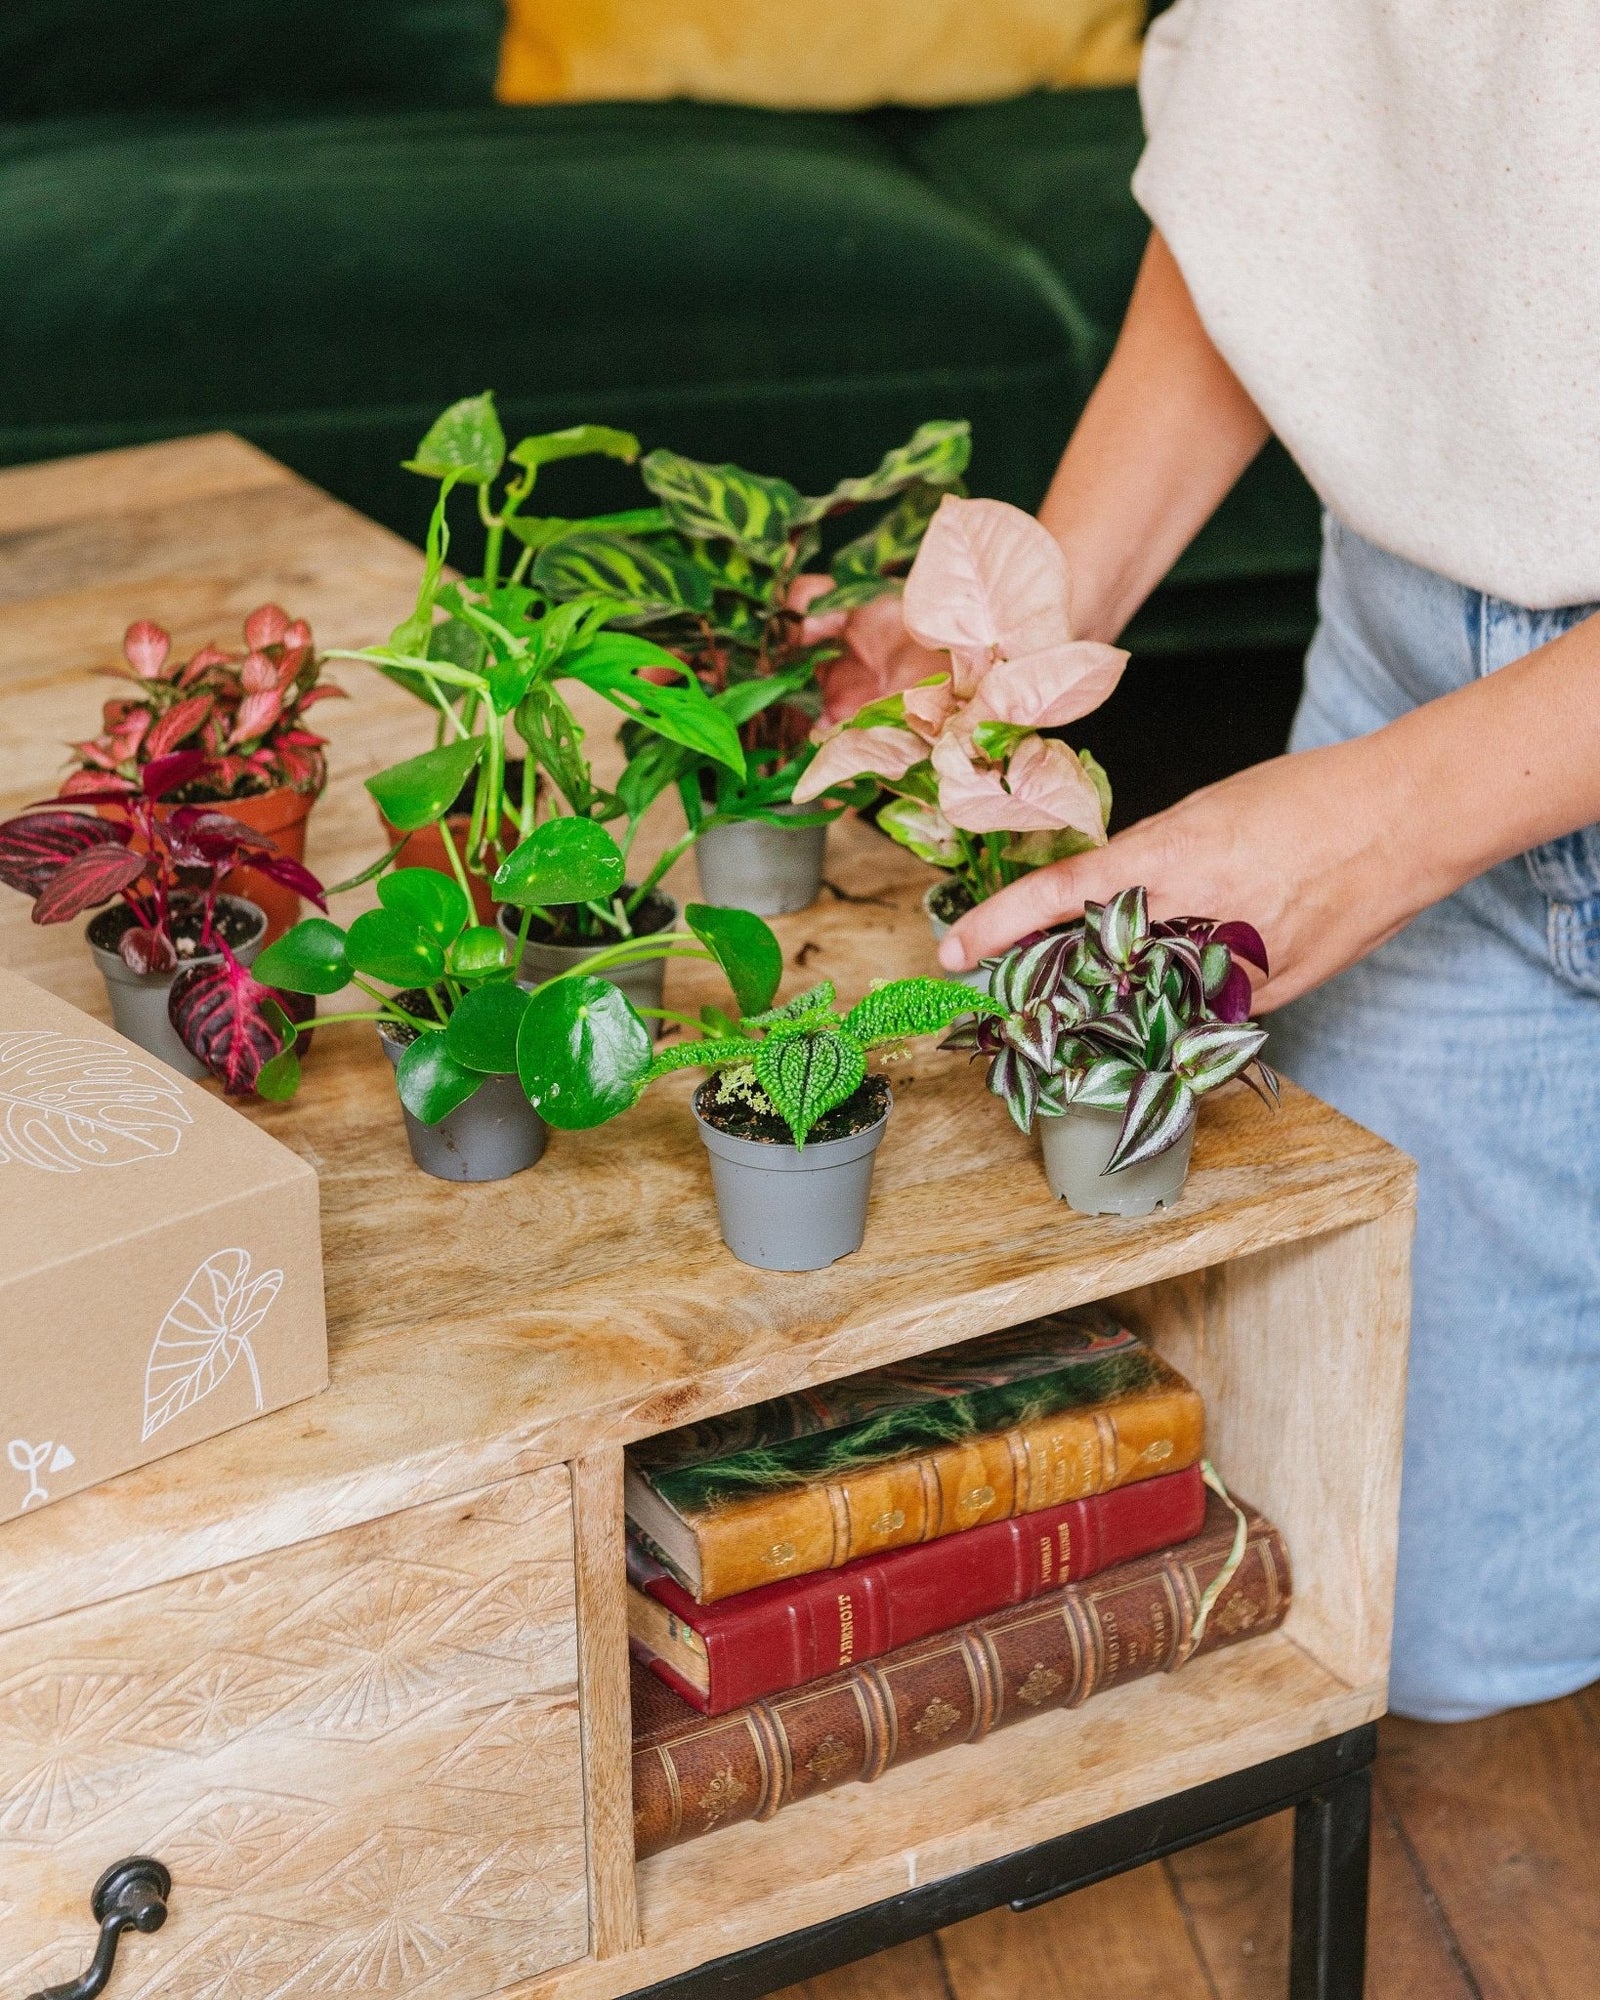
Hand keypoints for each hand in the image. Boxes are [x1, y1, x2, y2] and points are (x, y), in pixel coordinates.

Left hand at [938, 730, 1432, 1010]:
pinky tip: (1183, 982)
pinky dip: (1180, 1001)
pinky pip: (1200, 1013)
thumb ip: (1147, 862)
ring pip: (1143, 1003)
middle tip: (1013, 987)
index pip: (1058, 898)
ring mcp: (1228, 968)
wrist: (1398, 822)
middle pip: (1089, 969)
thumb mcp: (1200, 815)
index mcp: (1165, 859)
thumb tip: (1101, 898)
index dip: (997, 929)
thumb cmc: (1301, 801)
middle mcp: (1188, 919)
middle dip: (1047, 983)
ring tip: (1110, 983)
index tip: (952, 953)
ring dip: (1114, 999)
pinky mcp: (1265, 999)